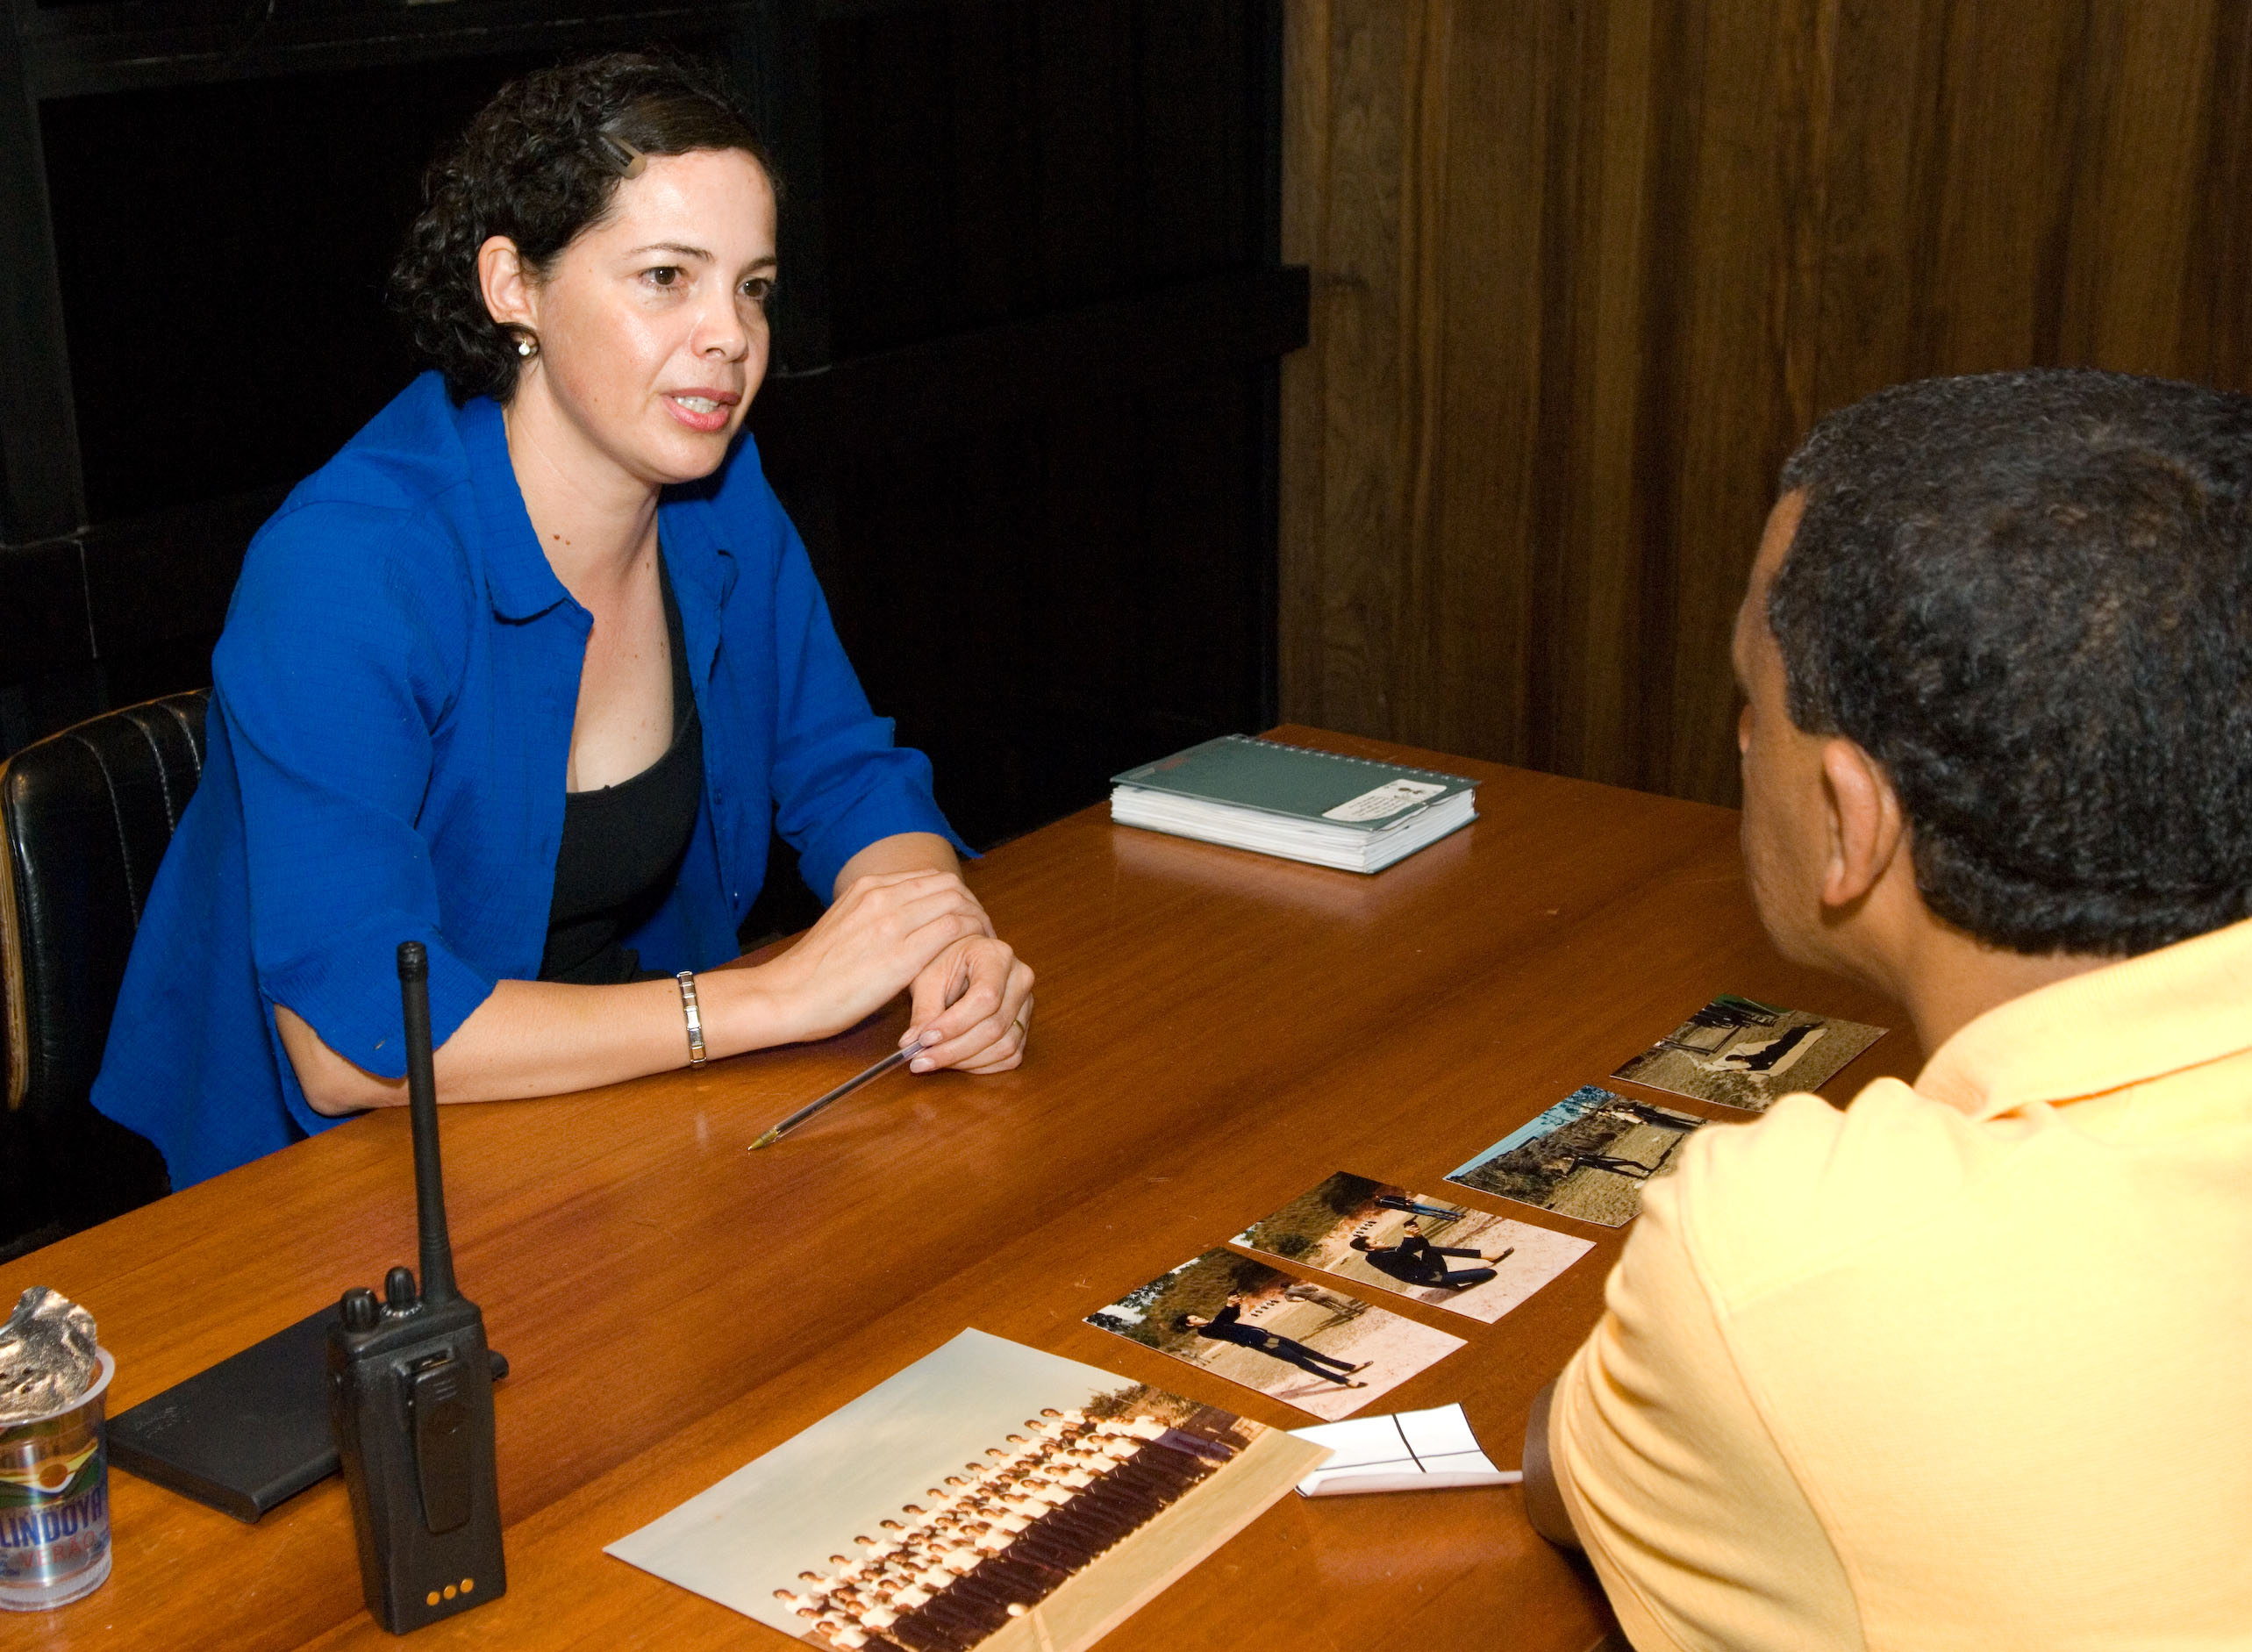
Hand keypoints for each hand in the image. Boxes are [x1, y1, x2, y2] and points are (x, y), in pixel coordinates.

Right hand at [737, 870, 991, 1045]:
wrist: (783, 996)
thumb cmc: (811, 973)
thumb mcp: (843, 924)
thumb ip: (873, 916)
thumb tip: (905, 922)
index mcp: (867, 887)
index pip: (931, 878)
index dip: (955, 897)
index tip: (964, 919)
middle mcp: (881, 895)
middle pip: (950, 885)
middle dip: (972, 905)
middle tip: (981, 931)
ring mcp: (891, 922)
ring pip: (957, 903)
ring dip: (977, 920)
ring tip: (982, 944)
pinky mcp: (900, 955)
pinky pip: (952, 931)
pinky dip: (970, 938)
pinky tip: (971, 957)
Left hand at [899, 933, 1034, 1073]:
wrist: (962, 957)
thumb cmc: (944, 960)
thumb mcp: (928, 978)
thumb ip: (923, 1011)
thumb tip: (912, 1044)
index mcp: (997, 956)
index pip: (985, 998)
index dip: (955, 1024)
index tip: (924, 1039)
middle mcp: (1020, 979)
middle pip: (995, 1027)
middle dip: (955, 1050)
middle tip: (920, 1060)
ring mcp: (1026, 1003)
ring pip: (1004, 1047)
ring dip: (966, 1061)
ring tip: (934, 1060)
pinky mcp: (1024, 1024)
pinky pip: (1010, 1056)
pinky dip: (981, 1066)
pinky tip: (955, 1061)